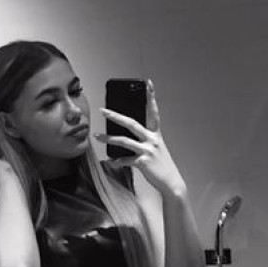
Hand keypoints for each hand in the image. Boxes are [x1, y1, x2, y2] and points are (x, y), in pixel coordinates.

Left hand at [95, 79, 185, 193]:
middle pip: (131, 123)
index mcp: (156, 135)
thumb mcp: (156, 150)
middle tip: (103, 110)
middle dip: (115, 116)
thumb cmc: (162, 166)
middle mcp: (152, 140)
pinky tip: (111, 160)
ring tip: (96, 137)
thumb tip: (125, 140)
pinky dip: (117, 160)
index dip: (151, 97)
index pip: (153, 112)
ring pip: (124, 141)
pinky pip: (126, 160)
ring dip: (108, 138)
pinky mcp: (143, 162)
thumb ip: (144, 142)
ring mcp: (148, 150)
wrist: (171, 182)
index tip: (148, 84)